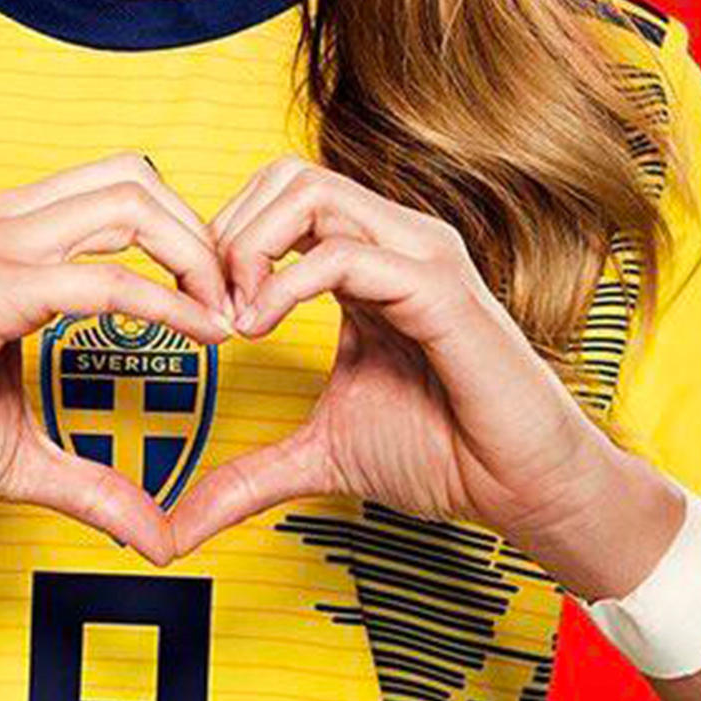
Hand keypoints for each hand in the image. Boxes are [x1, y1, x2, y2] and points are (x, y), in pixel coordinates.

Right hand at [0, 153, 235, 564]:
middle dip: (201, 233)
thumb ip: (93, 479)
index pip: (117, 189)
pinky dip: (162, 302)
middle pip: (135, 176)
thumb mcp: (21, 452)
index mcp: (3, 233)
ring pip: (127, 202)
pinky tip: (199, 338)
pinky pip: (99, 276)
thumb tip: (157, 536)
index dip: (181, 234)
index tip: (216, 303)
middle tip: (237, 304)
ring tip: (226, 318)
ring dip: (194, 256)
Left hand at [163, 156, 617, 559]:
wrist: (522, 488)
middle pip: (284, 175)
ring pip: (309, 192)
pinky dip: (285, 285)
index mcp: (366, 262)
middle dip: (225, 234)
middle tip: (207, 309)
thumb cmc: (443, 454)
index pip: (276, 201)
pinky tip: (260, 329)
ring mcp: (419, 256)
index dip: (220, 246)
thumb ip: (247, 475)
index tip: (197, 316)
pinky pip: (345, 254)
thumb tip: (177, 525)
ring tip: (233, 318)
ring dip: (248, 248)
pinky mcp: (439, 288)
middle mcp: (393, 241)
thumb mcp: (319, 457)